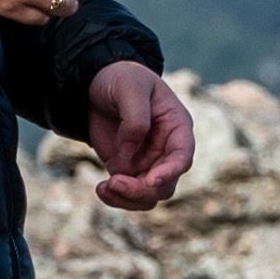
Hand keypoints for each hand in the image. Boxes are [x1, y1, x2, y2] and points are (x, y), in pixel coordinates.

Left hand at [79, 61, 195, 213]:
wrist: (97, 83)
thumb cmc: (122, 79)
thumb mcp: (130, 88)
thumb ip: (135, 119)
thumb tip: (129, 153)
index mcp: (177, 127)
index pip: (182, 156)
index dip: (171, 171)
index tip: (152, 180)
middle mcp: (166, 150)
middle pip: (164, 184)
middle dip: (141, 189)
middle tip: (114, 182)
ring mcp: (148, 163)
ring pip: (148, 195)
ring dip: (127, 198)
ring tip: (104, 187)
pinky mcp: (127, 170)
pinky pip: (128, 194)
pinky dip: (115, 197)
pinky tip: (101, 188)